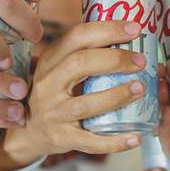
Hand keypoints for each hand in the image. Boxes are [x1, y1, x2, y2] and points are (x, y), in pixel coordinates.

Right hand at [0, 21, 146, 170]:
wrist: (28, 131)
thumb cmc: (54, 93)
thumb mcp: (58, 68)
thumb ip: (84, 54)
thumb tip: (132, 41)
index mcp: (50, 60)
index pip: (77, 37)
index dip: (108, 30)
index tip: (135, 29)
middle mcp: (48, 84)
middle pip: (80, 64)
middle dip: (115, 59)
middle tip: (141, 61)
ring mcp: (54, 113)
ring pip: (87, 103)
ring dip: (117, 95)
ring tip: (141, 88)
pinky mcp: (61, 138)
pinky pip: (90, 141)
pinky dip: (114, 142)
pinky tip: (135, 138)